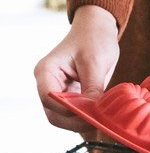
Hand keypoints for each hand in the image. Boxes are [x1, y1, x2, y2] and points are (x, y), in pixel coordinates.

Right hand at [34, 5, 119, 131]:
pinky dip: (86, 118)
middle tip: (98, 122)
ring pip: (64, 118)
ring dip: (81, 122)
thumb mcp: (95, 62)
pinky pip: (75, 114)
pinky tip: (101, 116)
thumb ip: (92, 87)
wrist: (98, 30)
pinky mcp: (71, 96)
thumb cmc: (94, 39)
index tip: (90, 113)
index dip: (68, 111)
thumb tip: (94, 111)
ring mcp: (58, 91)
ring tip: (101, 119)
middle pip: (54, 115)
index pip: (49, 99)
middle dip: (75, 122)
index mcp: (46, 71)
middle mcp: (48, 83)